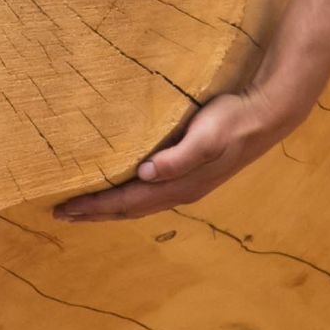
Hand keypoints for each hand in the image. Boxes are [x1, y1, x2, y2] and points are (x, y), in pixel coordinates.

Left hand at [51, 85, 303, 222]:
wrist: (267, 114)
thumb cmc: (233, 120)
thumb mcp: (207, 136)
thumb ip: (178, 157)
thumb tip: (144, 174)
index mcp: (179, 185)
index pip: (126, 201)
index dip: (94, 206)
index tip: (64, 208)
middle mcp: (180, 190)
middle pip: (129, 209)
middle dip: (96, 213)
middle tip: (61, 214)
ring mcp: (187, 185)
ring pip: (139, 204)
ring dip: (110, 208)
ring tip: (86, 209)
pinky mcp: (192, 174)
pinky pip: (150, 194)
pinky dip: (128, 198)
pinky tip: (123, 191)